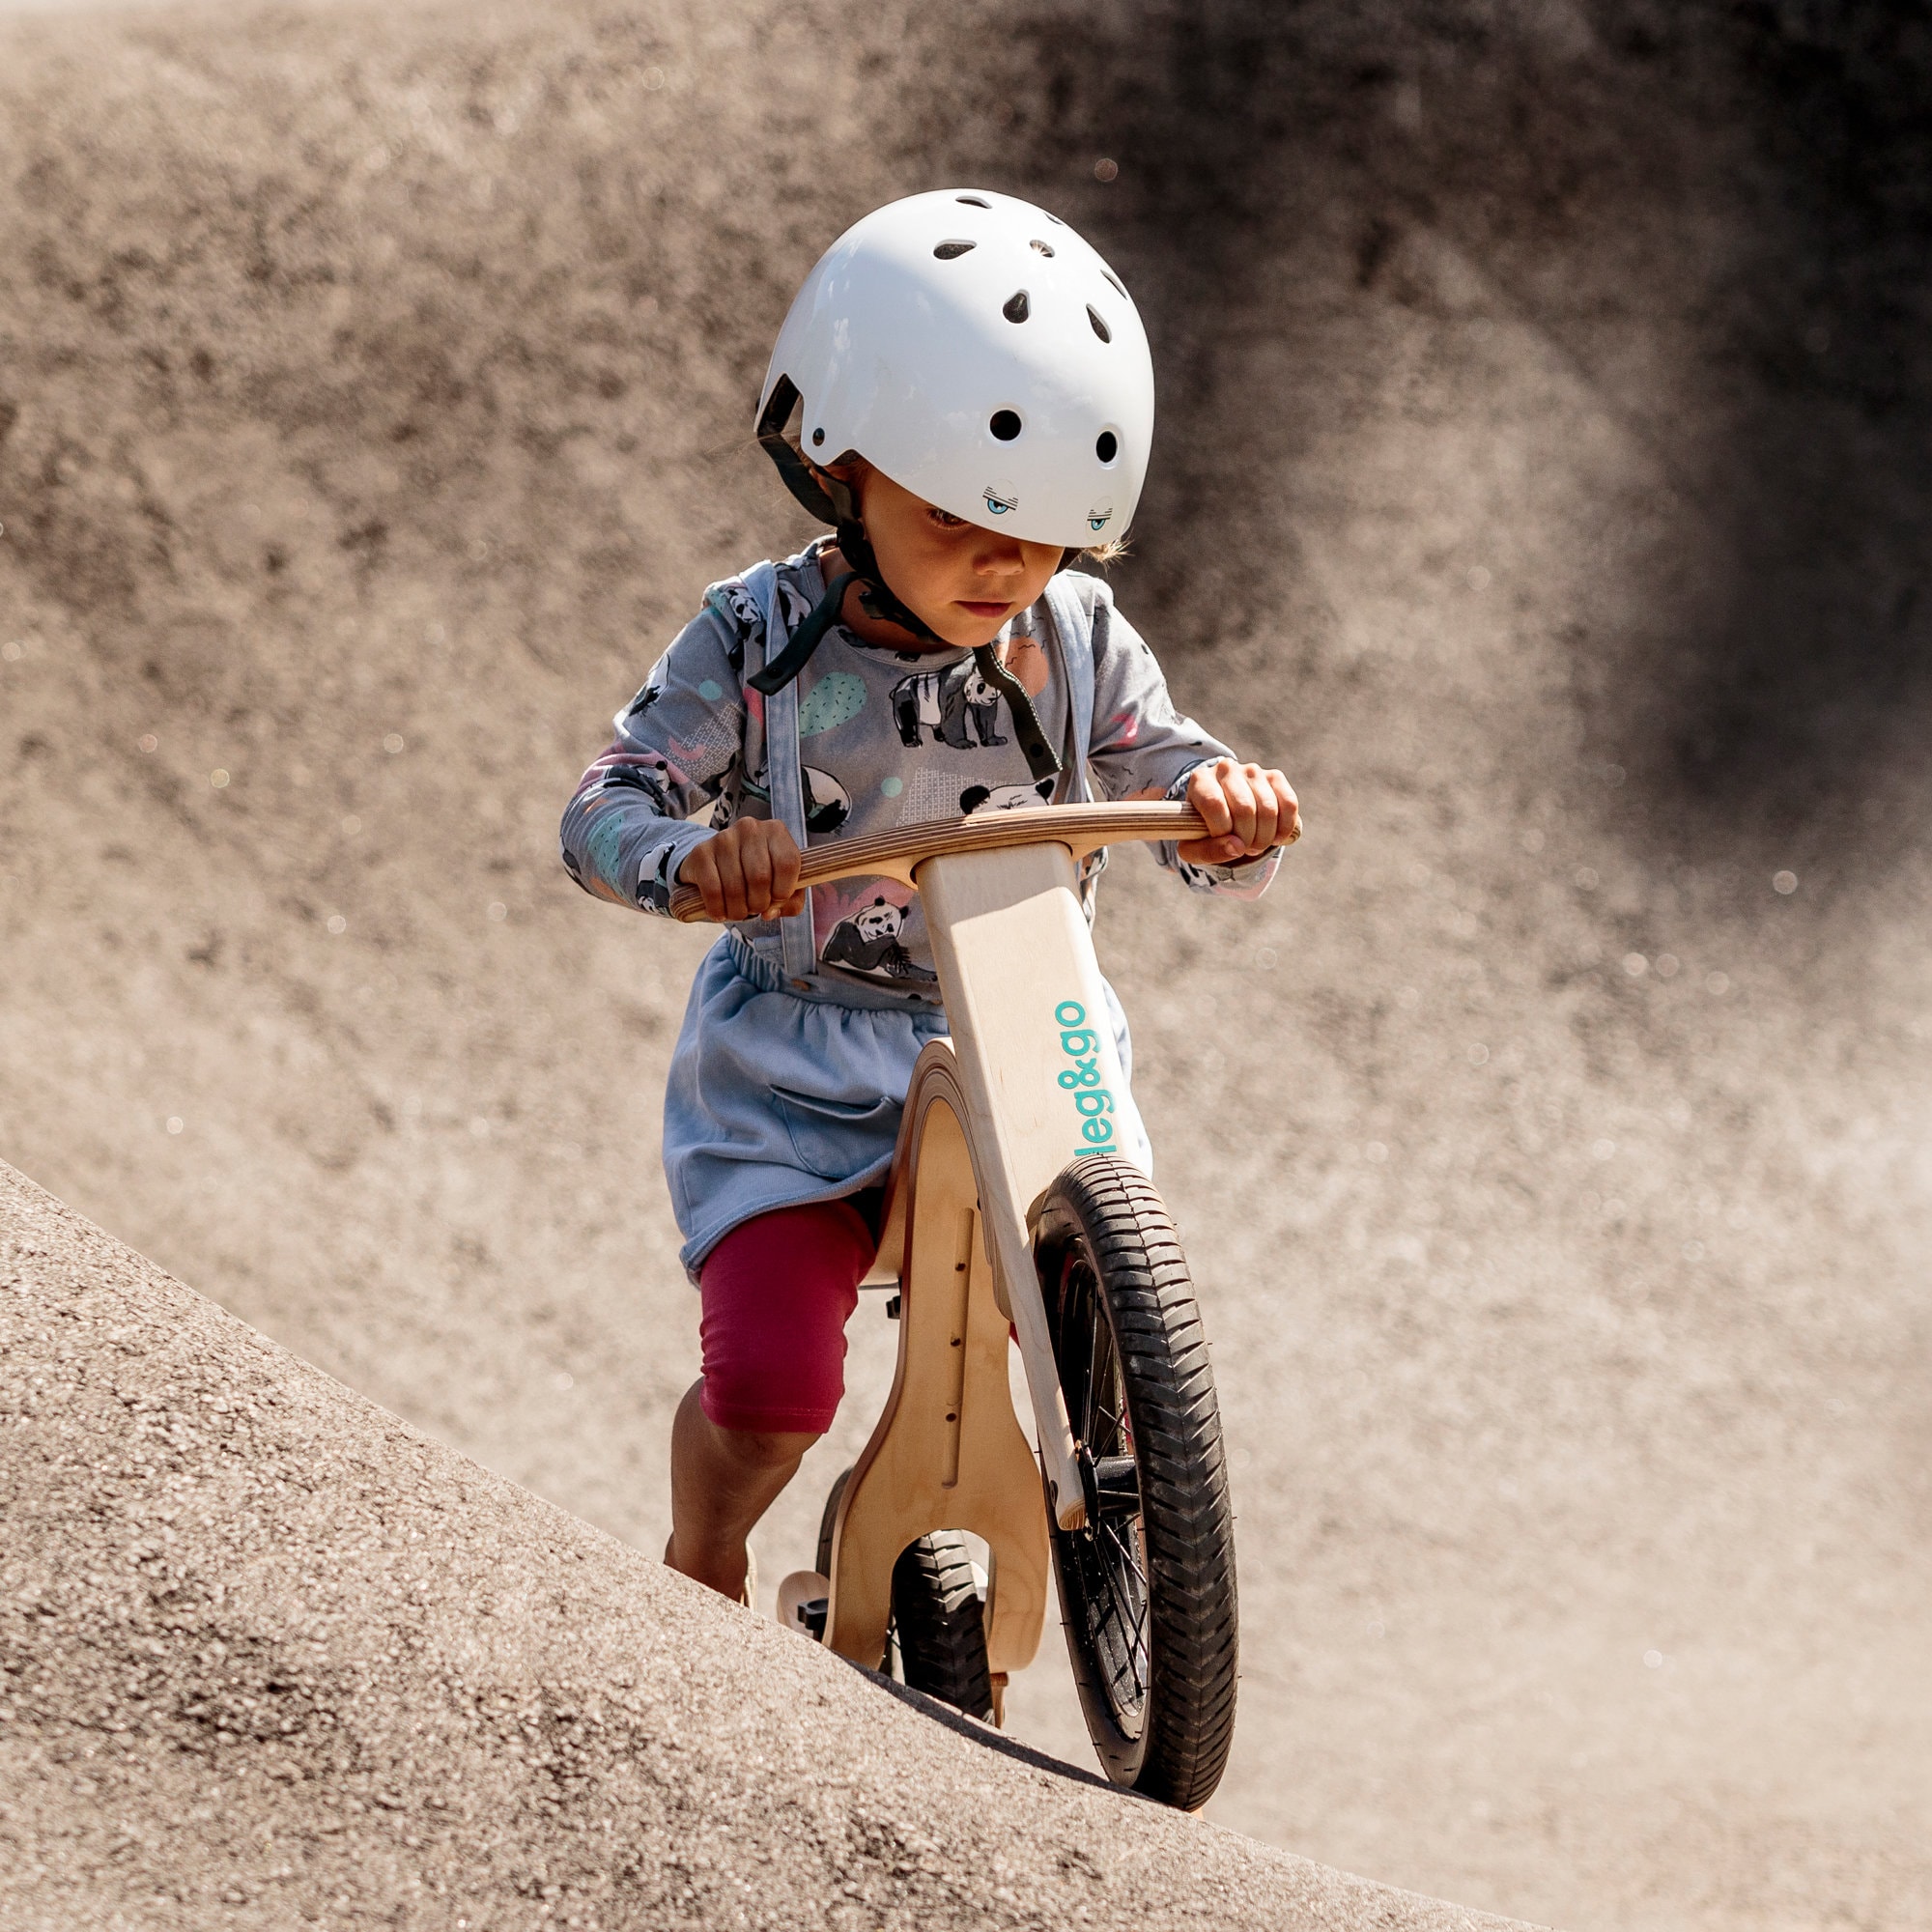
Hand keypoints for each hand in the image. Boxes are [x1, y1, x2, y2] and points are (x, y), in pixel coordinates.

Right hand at [678, 818, 804, 921]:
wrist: (716, 864)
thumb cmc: (756, 875)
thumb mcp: (781, 885)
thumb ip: (790, 902)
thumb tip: (770, 912)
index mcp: (775, 831)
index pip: (788, 863)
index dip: (784, 890)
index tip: (776, 899)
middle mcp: (750, 828)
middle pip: (761, 878)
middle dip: (759, 904)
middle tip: (754, 909)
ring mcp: (723, 838)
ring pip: (735, 888)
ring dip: (738, 911)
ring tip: (738, 912)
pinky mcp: (701, 852)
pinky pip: (713, 890)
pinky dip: (718, 909)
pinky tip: (719, 912)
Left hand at [1178, 758, 1300, 864]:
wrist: (1222, 816)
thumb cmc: (1203, 832)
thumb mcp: (1194, 848)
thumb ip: (1208, 851)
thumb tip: (1237, 847)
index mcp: (1200, 781)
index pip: (1215, 804)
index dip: (1222, 831)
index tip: (1222, 842)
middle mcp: (1226, 769)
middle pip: (1245, 809)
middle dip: (1247, 839)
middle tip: (1244, 849)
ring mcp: (1252, 770)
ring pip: (1268, 809)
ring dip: (1265, 837)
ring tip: (1256, 845)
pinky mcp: (1274, 777)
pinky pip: (1289, 803)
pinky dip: (1285, 827)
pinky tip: (1276, 838)